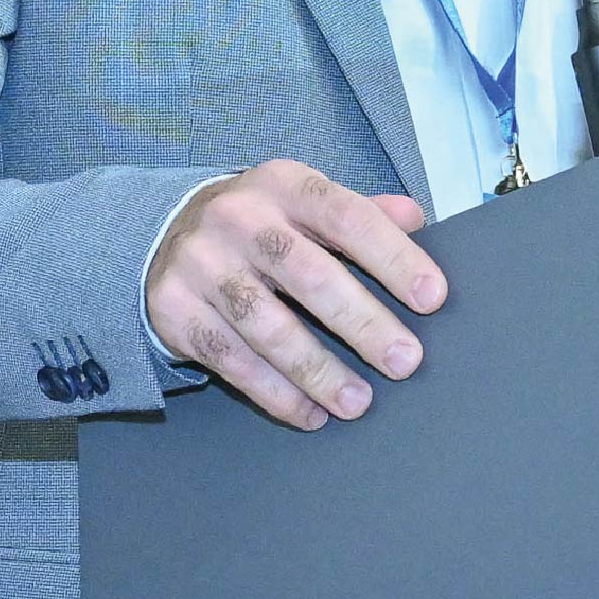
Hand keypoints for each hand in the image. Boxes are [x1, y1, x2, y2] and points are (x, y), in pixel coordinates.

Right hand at [145, 159, 446, 428]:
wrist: (166, 235)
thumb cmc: (263, 225)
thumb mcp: (306, 204)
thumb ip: (362, 213)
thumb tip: (416, 219)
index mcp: (284, 184)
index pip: (347, 216)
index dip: (393, 258)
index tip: (433, 298)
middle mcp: (239, 219)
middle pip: (309, 276)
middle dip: (363, 323)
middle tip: (405, 362)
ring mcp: (202, 264)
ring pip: (267, 327)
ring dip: (318, 371)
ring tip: (358, 403)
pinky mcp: (176, 310)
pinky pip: (232, 360)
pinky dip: (275, 393)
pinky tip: (310, 413)